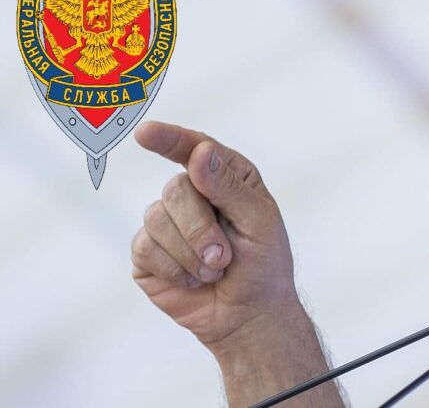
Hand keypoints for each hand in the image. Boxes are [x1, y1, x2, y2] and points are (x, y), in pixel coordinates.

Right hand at [130, 121, 299, 353]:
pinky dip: (174, 269)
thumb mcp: (259, 222)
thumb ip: (228, 186)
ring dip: (190, 253)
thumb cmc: (264, 263)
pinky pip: (145, 247)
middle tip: (224, 257)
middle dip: (201, 228)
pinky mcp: (147, 253)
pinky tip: (193, 280)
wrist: (249, 315)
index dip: (170, 138)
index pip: (195, 148)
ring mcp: (166, 223)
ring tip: (214, 271)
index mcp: (225, 176)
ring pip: (156, 218)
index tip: (146, 133)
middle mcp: (192, 194)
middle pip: (175, 190)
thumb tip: (199, 152)